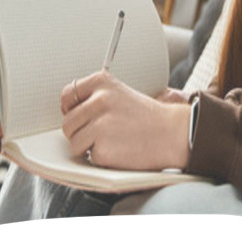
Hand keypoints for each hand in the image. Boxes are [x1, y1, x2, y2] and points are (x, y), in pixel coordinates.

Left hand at [60, 72, 190, 170]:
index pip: (68, 94)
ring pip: (74, 142)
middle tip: (102, 133)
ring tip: (113, 140)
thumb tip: (68, 112)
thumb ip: (95, 98)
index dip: (71, 108)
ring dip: (89, 147)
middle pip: (68, 122)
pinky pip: (89, 157)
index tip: (78, 115)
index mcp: (101, 82)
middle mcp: (99, 100)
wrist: (173, 133)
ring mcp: (100, 124)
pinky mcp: (102, 148)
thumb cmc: (148, 117)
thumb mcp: (120, 94)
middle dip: (80, 132)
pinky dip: (102, 159)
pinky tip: (119, 150)